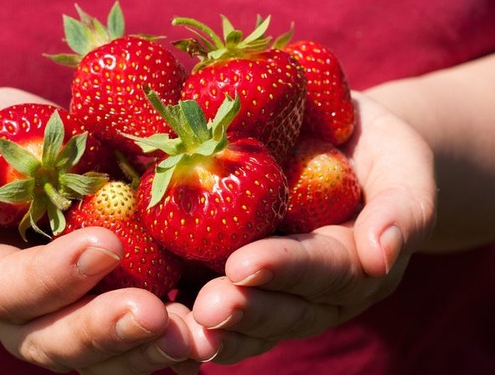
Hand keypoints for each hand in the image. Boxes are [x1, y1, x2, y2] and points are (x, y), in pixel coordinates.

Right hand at [0, 226, 193, 372]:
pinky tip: (208, 334)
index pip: (11, 290)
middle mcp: (23, 315)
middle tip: (155, 316)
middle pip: (57, 341)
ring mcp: (66, 319)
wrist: (8, 165)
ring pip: (102, 356)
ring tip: (195, 338)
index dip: (55, 276)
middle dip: (106, 331)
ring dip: (148, 351)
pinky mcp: (104, 310)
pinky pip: (135, 341)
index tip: (107, 245)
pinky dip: (170, 341)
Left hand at [185, 91, 436, 363]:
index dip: (285, 270)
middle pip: (283, 310)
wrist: (345, 148)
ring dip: (214, 328)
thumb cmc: (379, 155)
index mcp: (355, 265)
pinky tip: (162, 317)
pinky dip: (191, 316)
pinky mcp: (242, 277)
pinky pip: (220, 302)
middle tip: (207, 309)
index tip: (244, 265)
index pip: (323, 272)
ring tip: (179, 325)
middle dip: (245, 310)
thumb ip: (403, 209)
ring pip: (250, 322)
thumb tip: (384, 255)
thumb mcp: (404, 170)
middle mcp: (314, 290)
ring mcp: (278, 289)